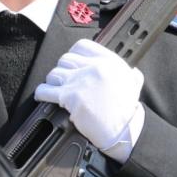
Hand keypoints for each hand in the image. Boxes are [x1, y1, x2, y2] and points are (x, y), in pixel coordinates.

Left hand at [34, 39, 144, 160]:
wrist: (124, 131)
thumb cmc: (127, 111)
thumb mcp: (134, 85)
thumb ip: (131, 75)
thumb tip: (132, 73)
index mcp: (109, 61)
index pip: (82, 46)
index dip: (73, 54)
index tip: (71, 63)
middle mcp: (94, 67)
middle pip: (66, 59)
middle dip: (63, 70)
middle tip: (64, 80)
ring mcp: (81, 81)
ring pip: (54, 73)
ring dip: (53, 82)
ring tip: (55, 89)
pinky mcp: (70, 97)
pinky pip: (46, 90)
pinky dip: (42, 93)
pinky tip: (43, 96)